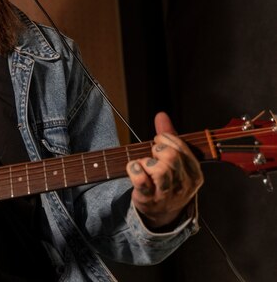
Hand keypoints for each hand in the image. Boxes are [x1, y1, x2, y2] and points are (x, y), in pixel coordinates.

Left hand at [126, 112, 203, 229]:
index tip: (158, 141)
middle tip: (152, 153)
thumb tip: (161, 115)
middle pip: (171, 158)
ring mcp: (167, 194)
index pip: (181, 148)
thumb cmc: (169, 180)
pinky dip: (134, 170)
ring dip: (146, 162)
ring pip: (159, 170)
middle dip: (157, 150)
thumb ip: (168, 136)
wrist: (162, 212)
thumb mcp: (175, 159)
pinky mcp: (149, 199)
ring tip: (144, 164)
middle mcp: (183, 185)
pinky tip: (133, 168)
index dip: (166, 139)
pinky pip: (141, 181)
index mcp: (194, 173)